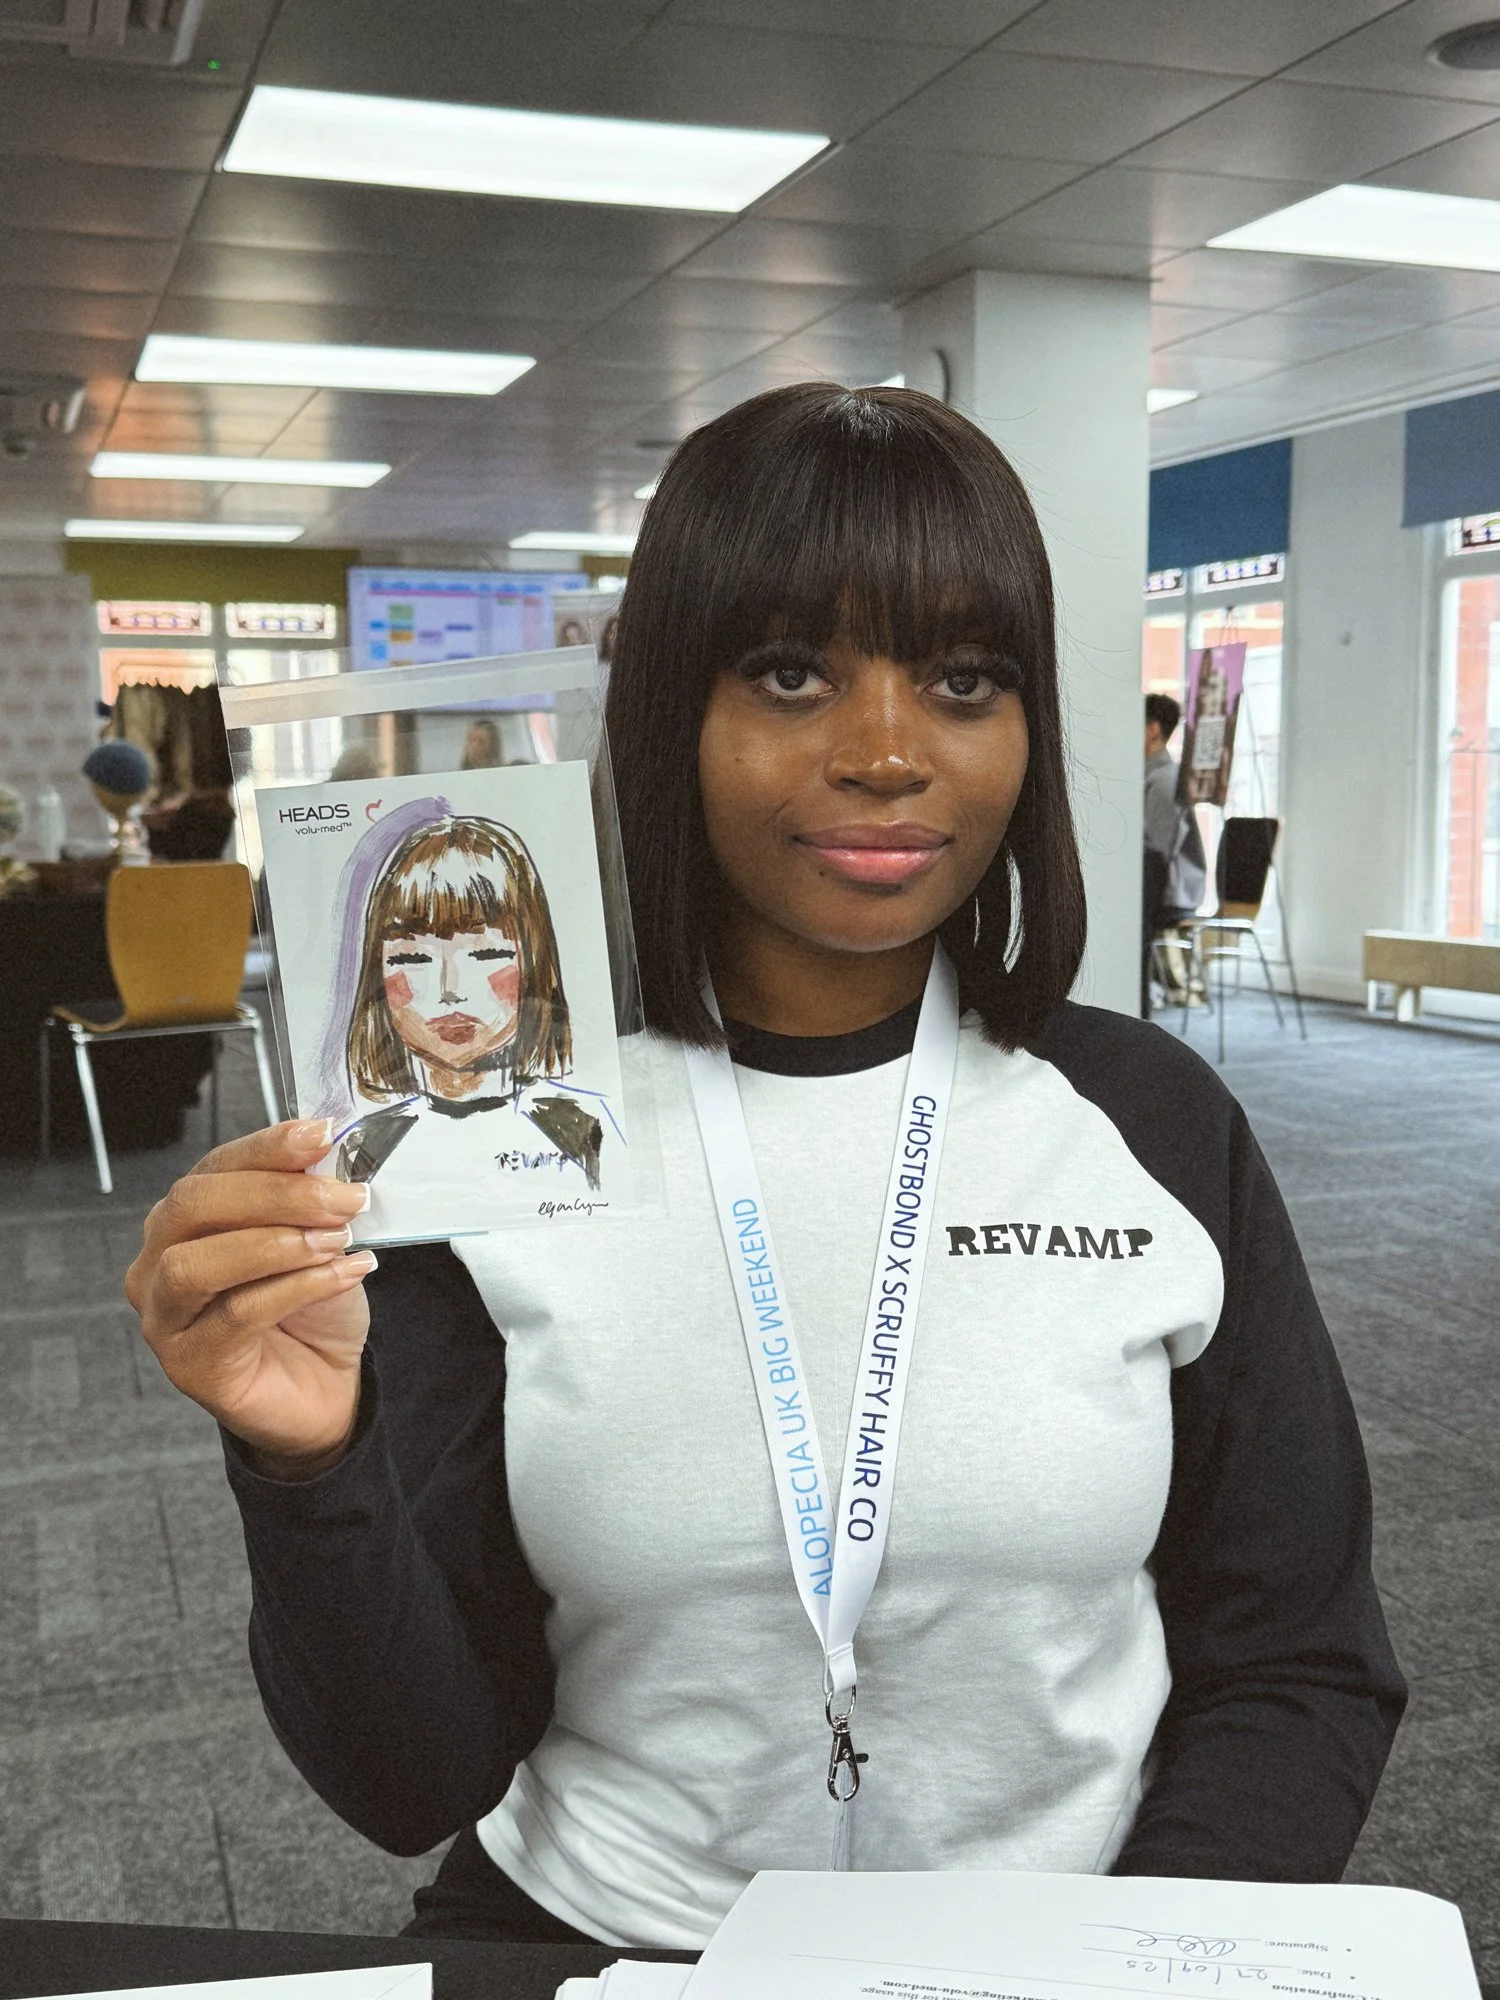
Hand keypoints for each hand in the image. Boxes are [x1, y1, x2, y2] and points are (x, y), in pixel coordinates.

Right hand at [125, 1120, 375, 1477]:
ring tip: (337, 1240)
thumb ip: (311, 1197)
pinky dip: (295, 1288)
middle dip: (276, 1194)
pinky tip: (342, 1274)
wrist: (325, 1384)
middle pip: (193, 1206)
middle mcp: (159, 1260)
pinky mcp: (188, 1363)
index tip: (321, 1134)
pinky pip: (234, 1316)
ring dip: (276, 1244)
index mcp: (187, 1218)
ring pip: (195, 1264)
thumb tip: (325, 1151)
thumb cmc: (312, 1308)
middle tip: (343, 1200)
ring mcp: (165, 1316)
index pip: (214, 1167)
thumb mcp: (319, 1237)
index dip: (267, 1147)